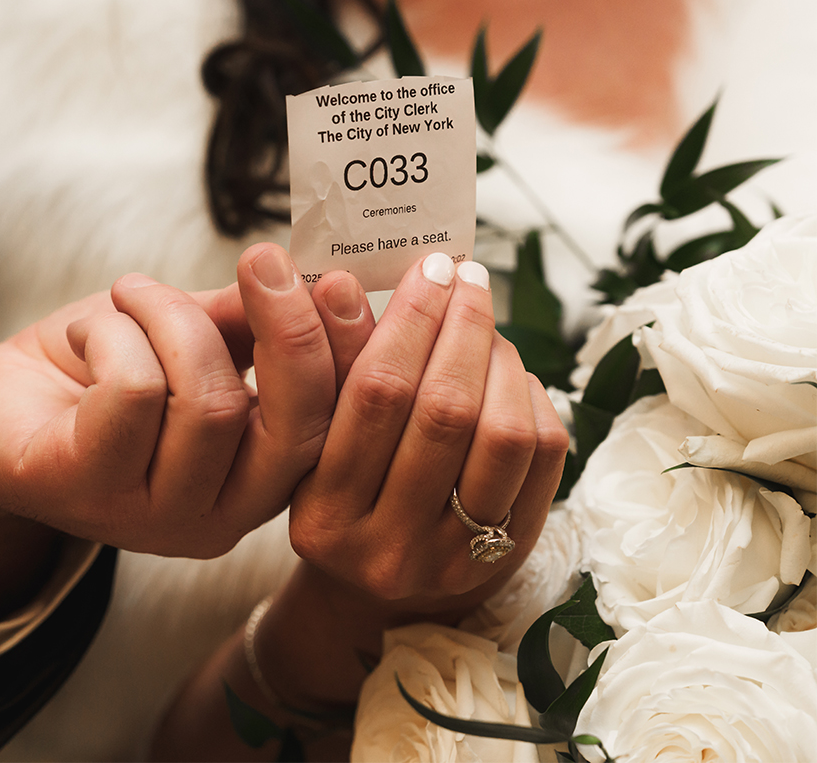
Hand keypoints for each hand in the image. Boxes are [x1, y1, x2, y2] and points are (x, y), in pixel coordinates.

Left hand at [0, 244, 370, 617]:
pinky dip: (115, 334)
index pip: (336, 429)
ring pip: (208, 403)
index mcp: (259, 478)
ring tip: (133, 296)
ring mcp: (154, 514)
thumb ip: (249, 323)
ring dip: (170, 318)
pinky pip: (132, 394)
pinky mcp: (86, 490)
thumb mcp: (188, 338)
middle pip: (295, 431)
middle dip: (288, 332)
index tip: (336, 277)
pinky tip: (89, 331)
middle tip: (261, 257)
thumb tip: (313, 277)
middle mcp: (221, 515)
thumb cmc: (96, 373)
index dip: (346, 352)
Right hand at [289, 253, 569, 621]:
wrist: (378, 588)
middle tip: (466, 277)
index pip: (376, 396)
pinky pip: (543, 457)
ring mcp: (454, 558)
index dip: (409, 321)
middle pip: (446, 410)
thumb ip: (330, 364)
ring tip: (484, 324)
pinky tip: (507, 375)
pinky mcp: (511, 554)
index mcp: (323, 515)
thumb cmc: (339, 495)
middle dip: (462, 326)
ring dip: (501, 358)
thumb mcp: (313, 440)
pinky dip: (532, 396)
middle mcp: (388, 547)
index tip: (427, 269)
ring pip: (503, 433)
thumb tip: (339, 284)